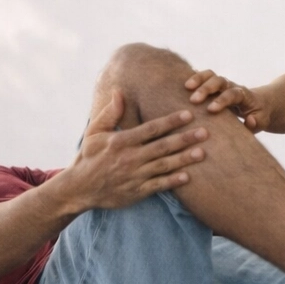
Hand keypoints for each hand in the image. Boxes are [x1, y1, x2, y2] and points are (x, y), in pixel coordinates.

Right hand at [65, 91, 207, 209]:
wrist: (78, 189)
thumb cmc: (88, 156)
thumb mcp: (94, 132)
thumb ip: (109, 113)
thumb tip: (119, 91)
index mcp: (120, 141)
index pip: (150, 129)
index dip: (170, 121)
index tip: (188, 114)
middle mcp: (129, 158)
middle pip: (162, 146)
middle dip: (185, 139)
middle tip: (205, 132)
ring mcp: (134, 176)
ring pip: (164, 166)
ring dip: (184, 159)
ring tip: (202, 153)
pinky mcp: (136, 192)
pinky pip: (158, 186)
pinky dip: (172, 181)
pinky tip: (188, 176)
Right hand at [183, 69, 271, 131]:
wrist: (259, 104)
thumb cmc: (258, 116)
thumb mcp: (262, 122)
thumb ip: (256, 123)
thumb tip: (249, 120)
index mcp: (244, 95)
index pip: (233, 94)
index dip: (222, 100)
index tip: (211, 110)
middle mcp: (232, 86)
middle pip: (220, 80)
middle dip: (206, 88)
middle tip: (193, 100)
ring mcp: (222, 84)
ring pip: (210, 75)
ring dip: (198, 79)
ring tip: (186, 87)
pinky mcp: (213, 85)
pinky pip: (203, 77)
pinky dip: (193, 78)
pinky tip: (180, 84)